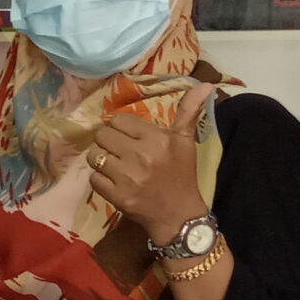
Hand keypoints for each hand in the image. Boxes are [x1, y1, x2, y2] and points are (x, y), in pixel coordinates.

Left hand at [87, 85, 212, 243]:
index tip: (130, 138)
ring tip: (116, 166)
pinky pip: (93, 178)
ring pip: (95, 156)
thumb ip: (188, 111)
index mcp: (157, 139)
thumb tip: (205, 84)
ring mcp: (127, 177)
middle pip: (102, 135)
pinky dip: (101, 180)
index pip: (118, 120)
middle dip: (109, 143)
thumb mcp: (185, 140)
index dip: (121, 128)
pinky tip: (115, 182)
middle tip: (121, 152)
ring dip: (102, 160)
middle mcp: (141, 155)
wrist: (179, 215)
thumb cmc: (181, 174)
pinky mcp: (116, 196)